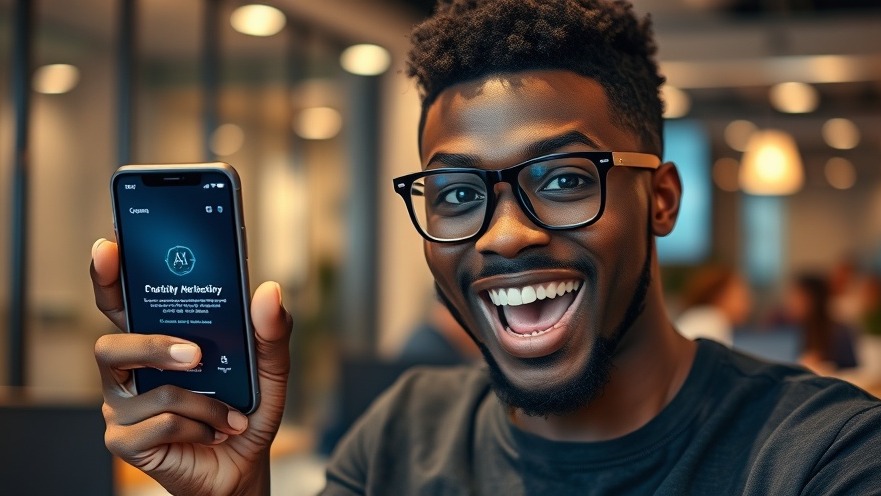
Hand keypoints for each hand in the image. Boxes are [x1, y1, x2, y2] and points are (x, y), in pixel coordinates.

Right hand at [91, 239, 291, 495]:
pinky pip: (157, 423)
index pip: (120, 303)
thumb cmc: (244, 412)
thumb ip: (271, 331)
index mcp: (156, 340)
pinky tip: (216, 432)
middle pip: (111, 345)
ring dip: (200, 401)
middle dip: (153, 345)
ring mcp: (122, 407)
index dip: (107, 275)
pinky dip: (199, 425)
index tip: (109, 247)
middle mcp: (130, 371)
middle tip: (196, 354)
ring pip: (147, 389)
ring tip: (230, 412)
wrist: (243, 467)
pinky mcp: (125, 440)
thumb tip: (268, 291)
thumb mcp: (270, 369)